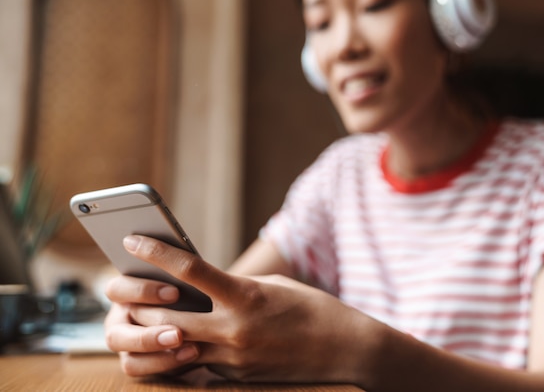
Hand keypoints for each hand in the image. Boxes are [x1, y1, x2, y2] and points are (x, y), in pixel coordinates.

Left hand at [104, 235, 376, 382]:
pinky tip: (177, 339)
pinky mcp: (235, 378)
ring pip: (173, 348)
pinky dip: (182, 350)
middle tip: (126, 289)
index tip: (132, 239)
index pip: (191, 270)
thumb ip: (234, 288)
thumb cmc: (313, 309)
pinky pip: (197, 365)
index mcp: (246, 297)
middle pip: (166, 317)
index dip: (157, 252)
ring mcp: (233, 360)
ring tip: (141, 317)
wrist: (345, 351)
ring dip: (151, 332)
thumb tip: (203, 287)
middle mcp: (235, 330)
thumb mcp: (274, 286)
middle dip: (139, 303)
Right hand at [104, 276, 200, 375]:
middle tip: (179, 333)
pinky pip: (145, 371)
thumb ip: (175, 276)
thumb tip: (184, 271)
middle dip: (148, 335)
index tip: (175, 293)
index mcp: (122, 293)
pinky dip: (168, 364)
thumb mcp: (180, 280)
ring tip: (192, 349)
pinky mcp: (139, 362)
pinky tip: (195, 354)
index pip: (117, 290)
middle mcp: (119, 320)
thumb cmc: (187, 289)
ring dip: (158, 356)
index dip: (143, 292)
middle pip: (116, 333)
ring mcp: (126, 344)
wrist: (201, 313)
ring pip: (129, 359)